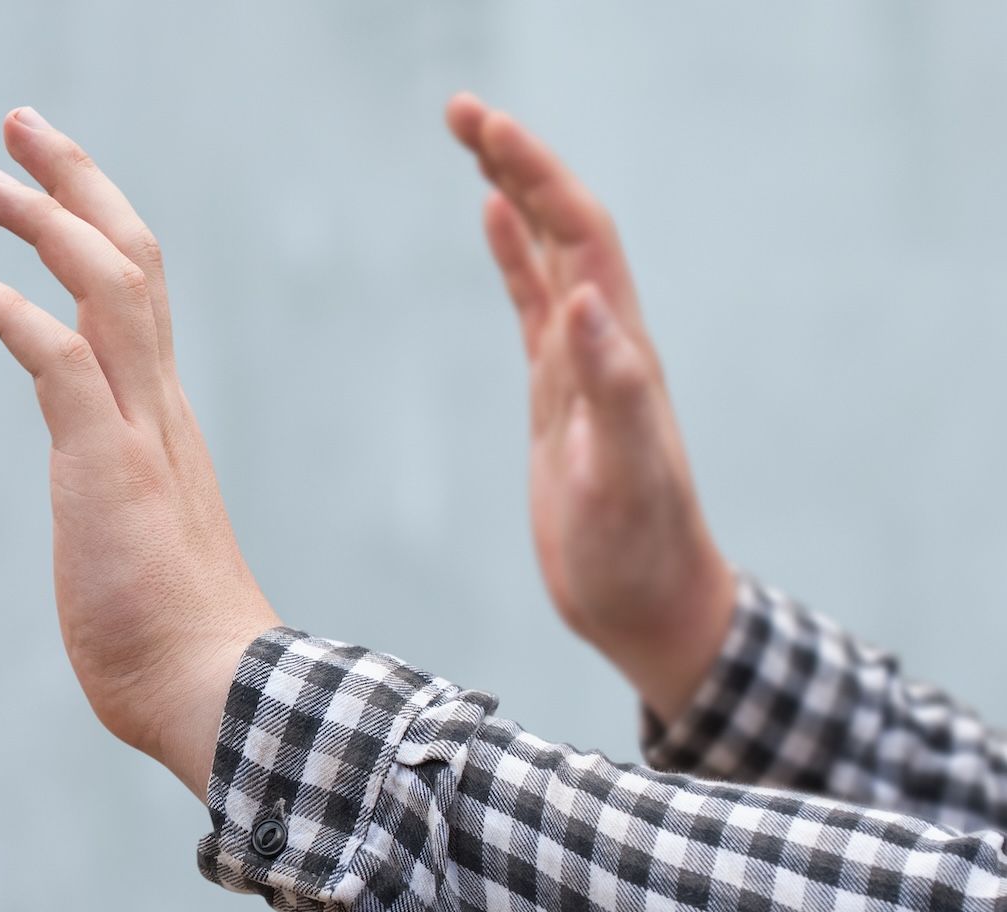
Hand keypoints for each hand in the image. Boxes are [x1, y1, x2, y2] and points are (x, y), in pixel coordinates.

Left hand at [0, 108, 276, 798]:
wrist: (216, 693)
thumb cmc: (174, 641)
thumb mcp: (137, 547)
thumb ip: (121, 509)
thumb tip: (107, 526)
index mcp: (164, 420)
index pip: (139, 295)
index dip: (96, 227)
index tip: (54, 186)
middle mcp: (159, 406)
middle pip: (132, 258)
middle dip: (77, 182)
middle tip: (22, 128)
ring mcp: (139, 430)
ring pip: (107, 284)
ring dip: (47, 220)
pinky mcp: (106, 463)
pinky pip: (57, 357)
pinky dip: (8, 307)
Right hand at [445, 94, 736, 721]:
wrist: (649, 605)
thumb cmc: (637, 552)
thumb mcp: (623, 476)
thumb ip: (613, 387)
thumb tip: (584, 297)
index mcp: (619, 349)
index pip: (579, 235)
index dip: (536, 175)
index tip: (485, 127)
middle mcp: (605, 341)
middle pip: (562, 225)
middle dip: (517, 161)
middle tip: (460, 109)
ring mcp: (581, 364)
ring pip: (548, 253)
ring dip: (514, 191)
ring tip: (473, 139)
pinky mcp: (558, 394)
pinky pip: (532, 303)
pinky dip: (512, 254)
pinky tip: (491, 222)